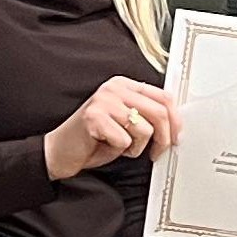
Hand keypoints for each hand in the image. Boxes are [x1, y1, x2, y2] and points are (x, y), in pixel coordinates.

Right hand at [45, 78, 178, 181]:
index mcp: (124, 85)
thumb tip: (175, 124)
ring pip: (144, 129)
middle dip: (164, 138)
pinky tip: (106, 146)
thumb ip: (146, 115)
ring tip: (121, 147)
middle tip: (158, 152)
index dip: (175, 119)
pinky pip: (124, 140)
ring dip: (136, 147)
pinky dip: (119, 151)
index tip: (176, 136)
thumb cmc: (93, 139)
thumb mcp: (125, 122)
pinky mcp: (94, 117)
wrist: (60, 151)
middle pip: (159, 112)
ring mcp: (103, 101)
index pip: (163, 96)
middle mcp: (114, 88)